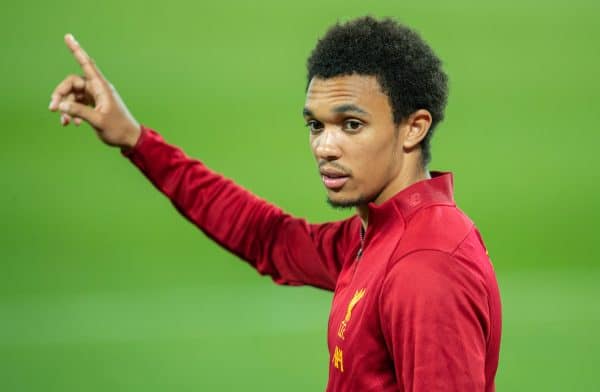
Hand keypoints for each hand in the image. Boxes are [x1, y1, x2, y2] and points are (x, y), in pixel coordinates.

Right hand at [49, 34, 140, 149]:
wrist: (129, 139)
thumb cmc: (118, 129)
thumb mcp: (98, 121)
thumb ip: (79, 111)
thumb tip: (61, 105)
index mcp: (101, 88)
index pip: (87, 65)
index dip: (77, 51)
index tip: (68, 37)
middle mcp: (97, 89)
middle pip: (72, 83)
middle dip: (60, 94)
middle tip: (52, 108)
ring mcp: (95, 97)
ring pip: (73, 95)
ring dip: (66, 107)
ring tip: (64, 122)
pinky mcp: (93, 105)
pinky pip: (77, 104)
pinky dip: (72, 113)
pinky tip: (72, 124)